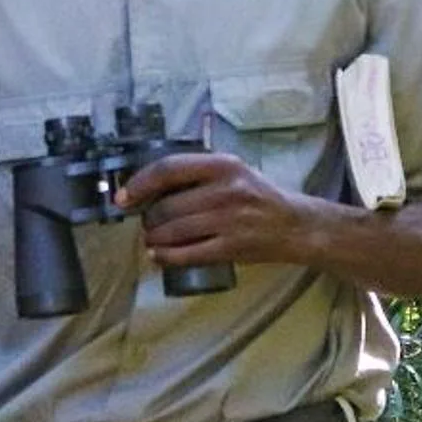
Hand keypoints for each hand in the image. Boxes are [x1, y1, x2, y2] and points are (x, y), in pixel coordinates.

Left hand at [121, 150, 315, 265]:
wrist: (296, 225)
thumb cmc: (259, 197)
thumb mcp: (234, 172)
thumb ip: (199, 173)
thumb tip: (150, 185)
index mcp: (223, 165)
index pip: (169, 169)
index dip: (140, 183)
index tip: (124, 197)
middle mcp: (225, 190)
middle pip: (166, 206)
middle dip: (149, 219)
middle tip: (147, 223)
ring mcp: (229, 220)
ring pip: (173, 231)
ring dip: (154, 239)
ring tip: (152, 239)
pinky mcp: (232, 247)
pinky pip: (188, 254)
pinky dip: (166, 257)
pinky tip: (159, 256)